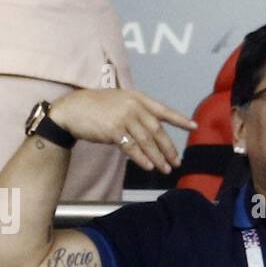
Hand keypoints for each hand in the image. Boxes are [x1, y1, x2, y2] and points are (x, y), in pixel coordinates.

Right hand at [47, 89, 196, 174]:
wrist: (72, 110)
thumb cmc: (96, 107)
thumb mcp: (119, 102)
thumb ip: (138, 112)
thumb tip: (154, 131)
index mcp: (137, 98)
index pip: (163, 110)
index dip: (179, 119)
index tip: (194, 127)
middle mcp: (133, 106)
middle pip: (157, 130)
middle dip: (169, 148)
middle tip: (177, 162)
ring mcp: (123, 117)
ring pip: (147, 141)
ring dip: (158, 157)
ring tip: (166, 169)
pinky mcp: (113, 130)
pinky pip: (132, 148)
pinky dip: (142, 158)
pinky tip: (150, 166)